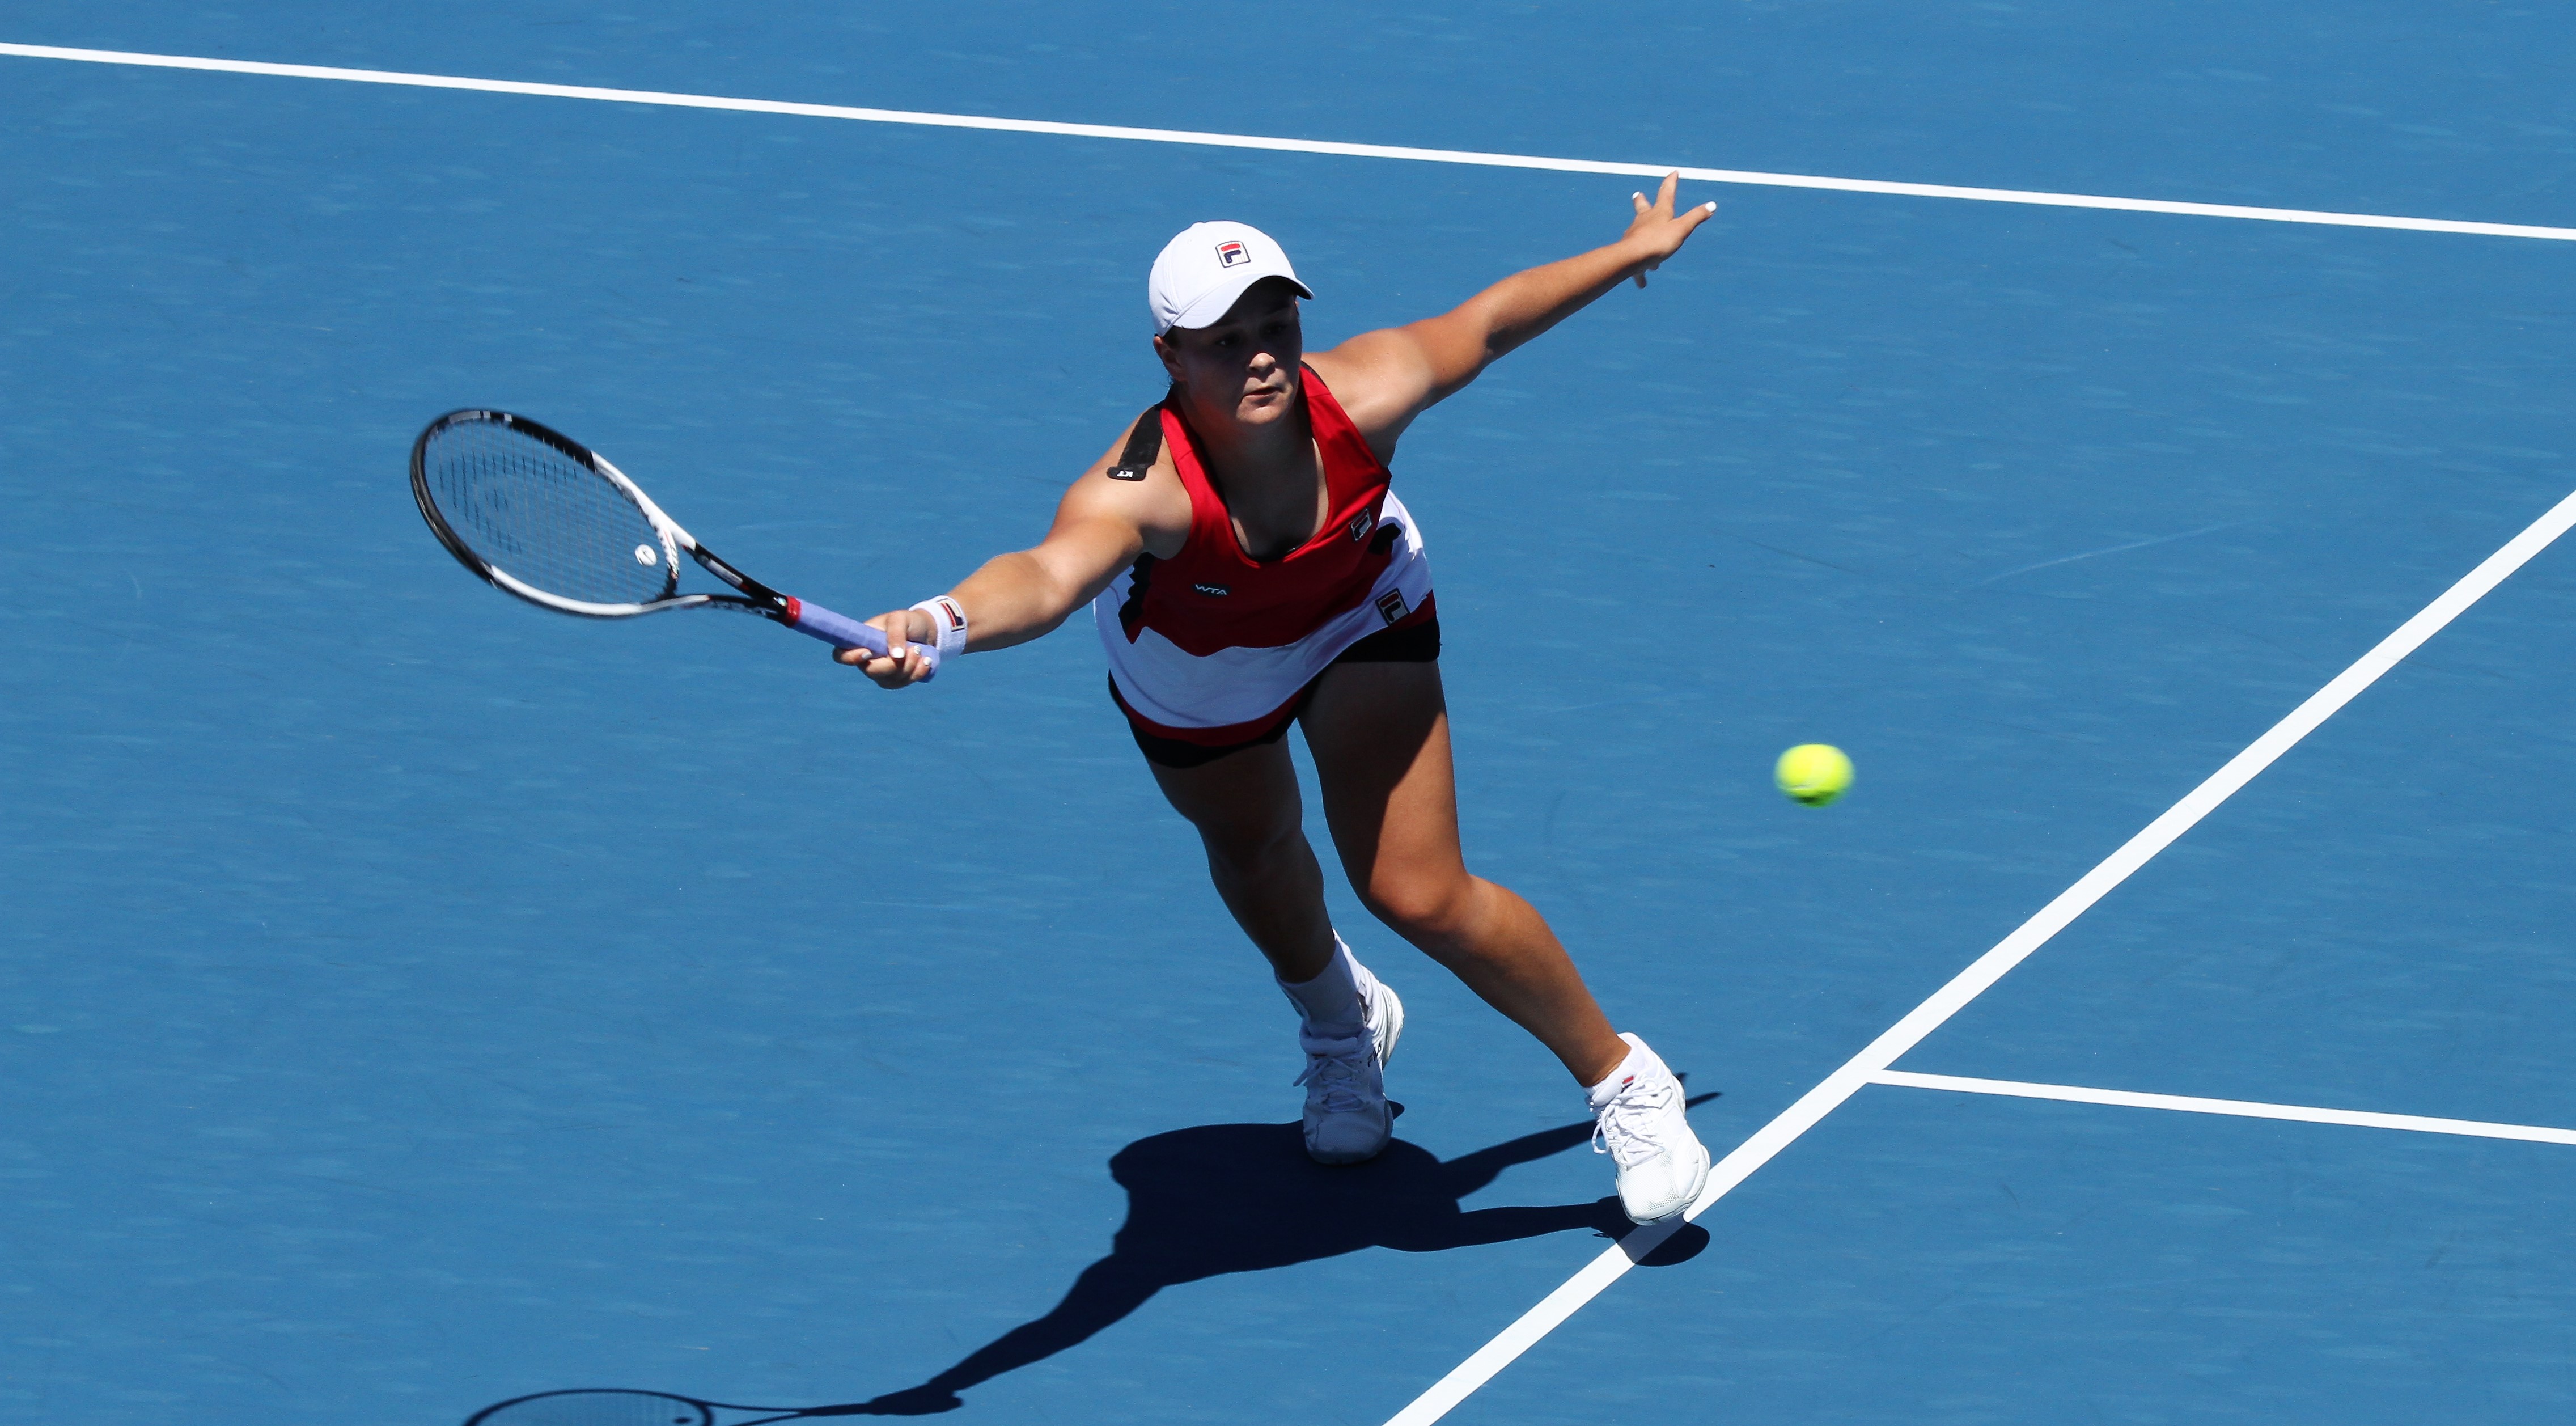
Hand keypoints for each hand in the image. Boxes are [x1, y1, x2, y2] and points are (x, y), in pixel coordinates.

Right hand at [833, 607, 938, 687]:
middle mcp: (867, 659)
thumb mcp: (901, 619)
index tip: (869, 653)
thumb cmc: (908, 622)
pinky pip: (902, 683)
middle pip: (871, 672)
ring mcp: (880, 672)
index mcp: (860, 641)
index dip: (850, 658)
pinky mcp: (894, 680)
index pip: (842, 655)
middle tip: (915, 649)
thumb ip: (895, 633)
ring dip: (909, 666)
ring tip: (921, 650)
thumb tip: (895, 656)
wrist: (925, 631)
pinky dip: (917, 673)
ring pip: (889, 680)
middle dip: (894, 664)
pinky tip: (926, 661)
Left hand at [1621, 172, 1716, 287]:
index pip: (1666, 193)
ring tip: (1650, 247)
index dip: (1671, 182)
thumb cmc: (1657, 241)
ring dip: (1645, 238)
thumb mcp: (1682, 229)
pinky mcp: (1630, 255)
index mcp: (1659, 212)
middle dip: (1641, 201)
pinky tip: (1642, 283)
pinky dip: (1640, 273)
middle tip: (1637, 194)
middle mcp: (1644, 221)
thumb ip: (1696, 217)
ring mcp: (1634, 236)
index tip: (1673, 172)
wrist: (1631, 258)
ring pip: (1640, 235)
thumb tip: (1712, 205)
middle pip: (1642, 207)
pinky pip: (1636, 265)